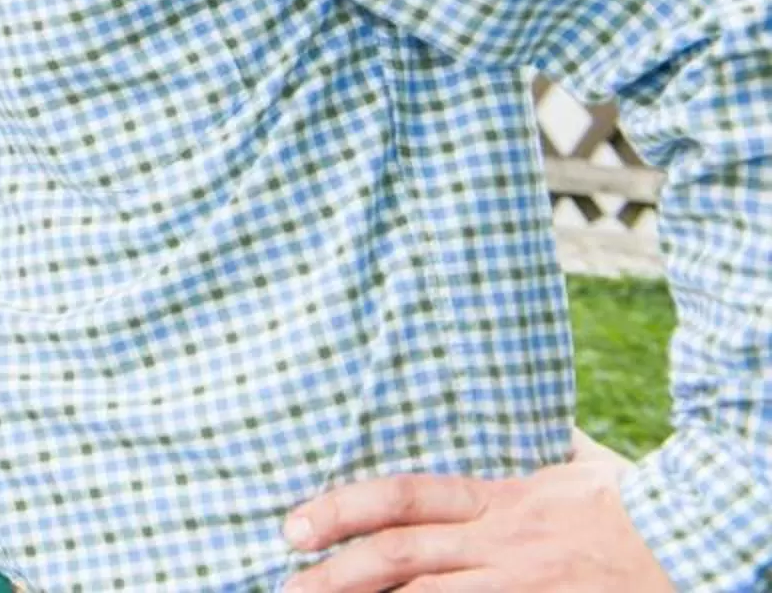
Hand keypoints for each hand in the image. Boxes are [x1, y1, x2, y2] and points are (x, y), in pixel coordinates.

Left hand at [280, 443, 672, 591]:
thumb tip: (506, 411)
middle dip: (336, 574)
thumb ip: (524, 452)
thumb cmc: (635, 503)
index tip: (294, 524)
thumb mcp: (573, 466)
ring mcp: (521, 585)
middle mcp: (503, 543)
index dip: (343, 508)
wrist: (700, 536)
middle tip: (286, 583)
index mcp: (502, 499)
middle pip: (401, 557)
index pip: (405, 497)